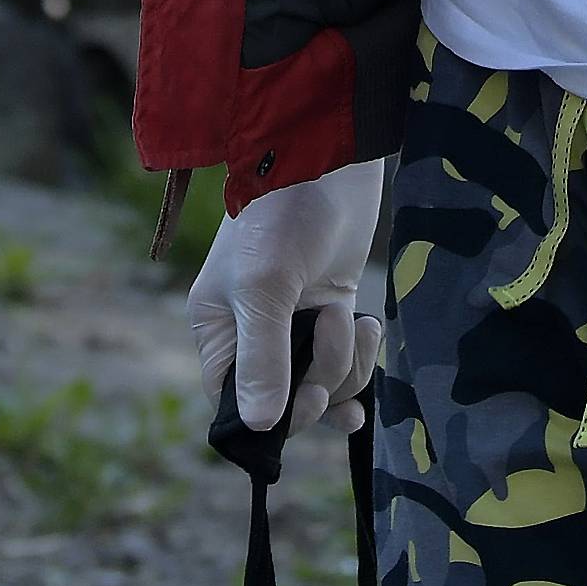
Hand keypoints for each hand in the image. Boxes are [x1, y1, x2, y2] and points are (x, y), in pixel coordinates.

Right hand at [186, 160, 389, 434]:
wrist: (331, 157)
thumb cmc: (282, 215)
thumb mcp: (265, 287)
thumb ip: (262, 358)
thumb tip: (259, 427)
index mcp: (218, 329)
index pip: (233, 403)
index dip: (271, 414)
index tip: (306, 400)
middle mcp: (252, 333)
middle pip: (283, 402)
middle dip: (316, 388)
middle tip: (329, 361)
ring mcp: (296, 323)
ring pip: (323, 385)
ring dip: (344, 364)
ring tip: (347, 320)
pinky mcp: (331, 309)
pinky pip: (346, 362)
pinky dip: (361, 356)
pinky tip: (368, 328)